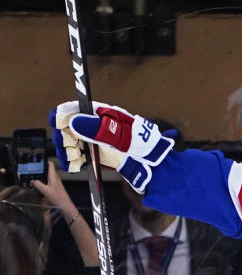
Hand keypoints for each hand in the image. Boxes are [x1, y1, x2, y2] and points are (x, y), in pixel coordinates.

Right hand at [31, 161, 72, 213]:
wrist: (65, 205)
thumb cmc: (58, 198)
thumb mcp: (45, 191)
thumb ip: (38, 184)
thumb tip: (32, 180)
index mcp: (54, 177)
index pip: (50, 165)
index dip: (45, 161)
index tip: (38, 160)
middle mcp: (55, 178)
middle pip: (48, 170)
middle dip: (41, 169)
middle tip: (32, 169)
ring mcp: (55, 183)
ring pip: (47, 176)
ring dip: (41, 175)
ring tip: (33, 176)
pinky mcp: (55, 188)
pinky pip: (48, 182)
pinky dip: (43, 181)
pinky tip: (38, 185)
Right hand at [51, 101, 173, 192]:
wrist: (152, 164)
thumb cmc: (141, 144)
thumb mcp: (120, 136)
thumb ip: (98, 129)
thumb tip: (74, 121)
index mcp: (101, 114)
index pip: (74, 109)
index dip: (62, 115)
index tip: (56, 124)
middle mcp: (95, 125)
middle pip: (68, 126)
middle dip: (63, 137)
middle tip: (68, 149)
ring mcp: (94, 140)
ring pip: (70, 142)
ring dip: (66, 150)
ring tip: (73, 160)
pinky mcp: (95, 154)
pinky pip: (77, 154)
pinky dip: (73, 160)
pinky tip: (75, 166)